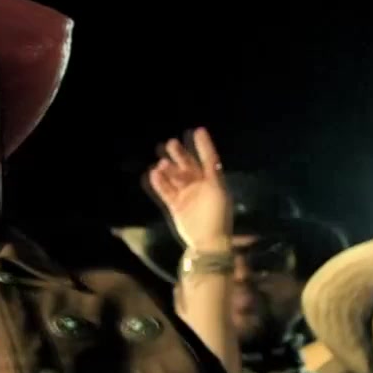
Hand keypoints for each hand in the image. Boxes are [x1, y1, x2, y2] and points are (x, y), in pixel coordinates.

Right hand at [146, 127, 231, 250]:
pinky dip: (160, 183)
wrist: (207, 241)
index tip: (198, 130)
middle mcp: (199, 186)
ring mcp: (187, 195)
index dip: (204, 145)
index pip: (209, 159)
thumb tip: (210, 160)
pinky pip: (166, 191)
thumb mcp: (218, 192)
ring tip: (161, 163)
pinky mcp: (176, 205)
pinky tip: (153, 174)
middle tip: (171, 143)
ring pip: (175, 177)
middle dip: (180, 154)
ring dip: (168, 169)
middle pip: (188, 166)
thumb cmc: (217, 216)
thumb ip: (213, 176)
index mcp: (213, 182)